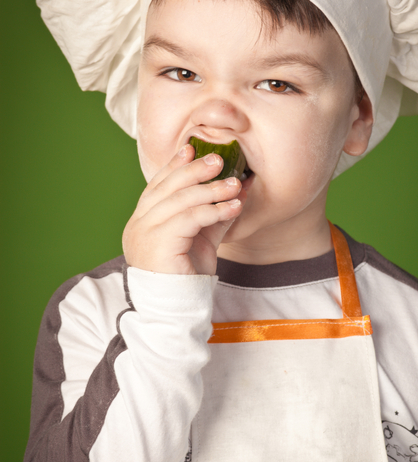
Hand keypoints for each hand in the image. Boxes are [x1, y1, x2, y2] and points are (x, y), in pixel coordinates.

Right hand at [122, 144, 245, 274]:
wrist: (177, 311)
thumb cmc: (186, 278)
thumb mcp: (203, 240)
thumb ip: (214, 215)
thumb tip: (236, 189)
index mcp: (142, 222)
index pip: (157, 186)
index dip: (175, 166)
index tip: (192, 149)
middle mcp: (138, 225)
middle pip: (166, 187)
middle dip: (194, 170)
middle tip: (219, 160)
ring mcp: (144, 233)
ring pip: (179, 200)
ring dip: (211, 189)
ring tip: (235, 185)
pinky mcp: (158, 243)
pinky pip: (189, 218)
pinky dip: (214, 210)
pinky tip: (233, 207)